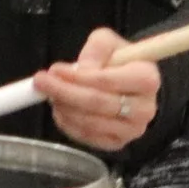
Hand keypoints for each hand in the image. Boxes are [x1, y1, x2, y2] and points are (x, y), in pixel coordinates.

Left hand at [35, 27, 159, 152]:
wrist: (131, 89)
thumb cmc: (118, 63)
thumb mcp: (109, 43)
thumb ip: (96, 48)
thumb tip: (79, 69)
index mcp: (147, 79)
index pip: (107, 81)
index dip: (78, 77)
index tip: (54, 70)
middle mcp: (144, 108)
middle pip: (96, 103)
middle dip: (64, 92)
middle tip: (41, 83)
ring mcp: (132, 130)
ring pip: (89, 122)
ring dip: (64, 108)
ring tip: (51, 95)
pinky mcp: (118, 143)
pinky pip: (86, 137)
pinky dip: (67, 124)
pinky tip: (61, 110)